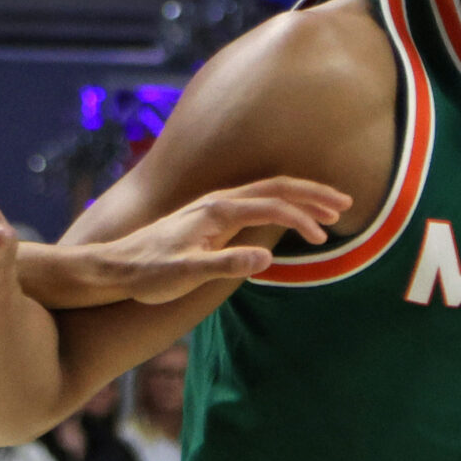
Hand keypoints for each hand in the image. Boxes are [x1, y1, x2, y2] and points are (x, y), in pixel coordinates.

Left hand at [62, 178, 350, 304]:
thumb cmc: (148, 273)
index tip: (323, 236)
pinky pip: (256, 201)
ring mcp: (213, 206)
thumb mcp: (186, 273)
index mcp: (218, 211)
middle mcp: (218, 201)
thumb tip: (266, 259)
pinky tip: (289, 216)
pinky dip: (282, 203)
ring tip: (328, 210)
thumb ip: (226, 264)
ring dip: (300, 197)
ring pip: (266, 191)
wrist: (114, 266)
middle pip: (275, 187)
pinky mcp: (210, 216)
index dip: (302, 218)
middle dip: (312, 194)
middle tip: (345, 204)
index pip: (272, 206)